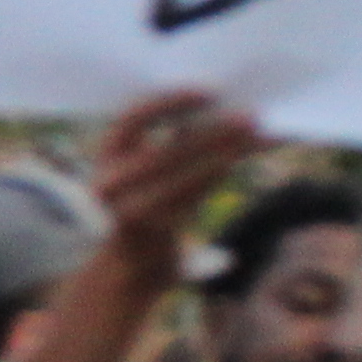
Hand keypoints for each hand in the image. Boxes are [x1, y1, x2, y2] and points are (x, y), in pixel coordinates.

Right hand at [87, 91, 264, 273]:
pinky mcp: (149, 231)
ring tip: (256, 135)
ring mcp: (125, 209)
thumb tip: (222, 108)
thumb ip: (172, 142)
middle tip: (249, 116)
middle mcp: (108, 182)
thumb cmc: (147, 206)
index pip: (132, 120)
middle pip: (165, 151)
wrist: (128, 269)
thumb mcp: (148, 171)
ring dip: (224, 153)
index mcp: (106, 156)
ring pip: (182, 176)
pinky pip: (190, 199)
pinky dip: (218, 177)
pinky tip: (238, 161)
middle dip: (211, 132)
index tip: (208, 92)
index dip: (169, 103)